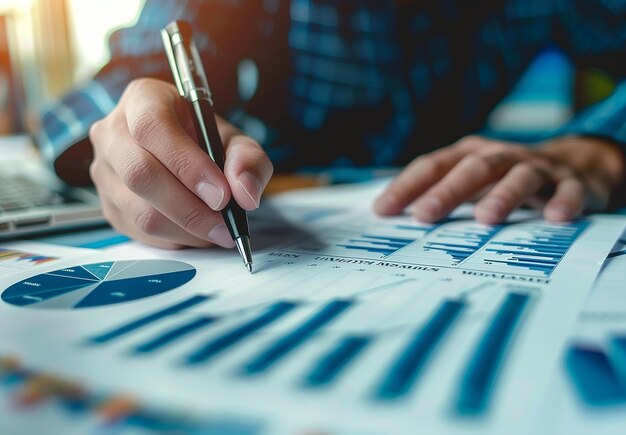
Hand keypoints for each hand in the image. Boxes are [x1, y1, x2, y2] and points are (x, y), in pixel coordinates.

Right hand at [89, 78, 272, 248]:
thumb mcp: (237, 141)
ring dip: (187, 229)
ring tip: (219, 231)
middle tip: (225, 222)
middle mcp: (112, 131)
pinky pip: (139, 231)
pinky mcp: (107, 204)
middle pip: (140, 174)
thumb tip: (244, 193)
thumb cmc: (208, 141)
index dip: (187, 164)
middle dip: (190, 207)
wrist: (188, 155)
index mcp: (142, 99)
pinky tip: (198, 233)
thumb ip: (249, 160)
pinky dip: (175, 239)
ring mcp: (104, 170)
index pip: (152, 127)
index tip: (221, 194)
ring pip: (139, 210)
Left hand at [374, 135, 624, 222]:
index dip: (407, 186)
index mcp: (470, 154)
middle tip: (424, 215)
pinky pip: (569, 191)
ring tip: (486, 218)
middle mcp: (501, 156)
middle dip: (448, 190)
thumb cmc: (504, 179)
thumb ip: (436, 194)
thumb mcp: (470, 180)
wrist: (573, 165)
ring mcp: (537, 169)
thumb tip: (385, 213)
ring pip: (520, 176)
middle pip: (473, 168)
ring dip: (503, 195)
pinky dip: (563, 202)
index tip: (382, 210)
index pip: (433, 165)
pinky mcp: (571, 183)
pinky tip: (554, 218)